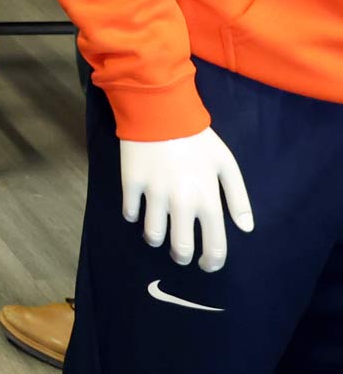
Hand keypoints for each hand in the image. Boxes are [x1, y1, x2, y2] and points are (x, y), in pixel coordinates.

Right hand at [119, 129, 254, 270]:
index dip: (212, 262)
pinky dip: (134, 216)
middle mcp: (181, 202)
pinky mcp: (131, 183)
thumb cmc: (197, 139)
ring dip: (157, 239)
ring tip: (159, 234)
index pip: (214, 247)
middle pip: (180, 249)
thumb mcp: (226, 164)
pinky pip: (130, 213)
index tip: (208, 265)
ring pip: (153, 235)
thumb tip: (245, 228)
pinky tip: (139, 209)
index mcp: (207, 200)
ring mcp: (154, 194)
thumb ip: (238, 198)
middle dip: (182, 257)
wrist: (160, 110)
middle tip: (182, 254)